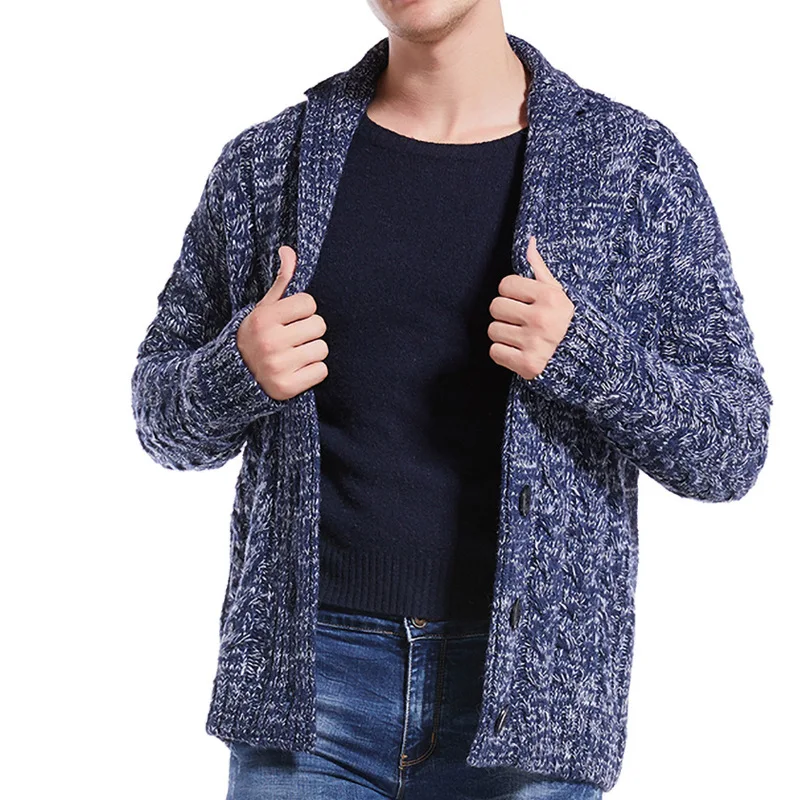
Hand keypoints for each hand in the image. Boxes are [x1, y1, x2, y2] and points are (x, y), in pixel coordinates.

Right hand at [236, 245, 328, 400]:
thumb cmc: (256, 336)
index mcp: (264, 318)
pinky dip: (313, 371)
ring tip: (294, 354)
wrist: (235, 376)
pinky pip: (321, 371)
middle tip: (294, 338)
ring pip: (322, 349)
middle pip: (319, 325)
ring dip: (313, 352)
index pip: (309, 303)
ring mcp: (278, 366)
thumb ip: (281, 281)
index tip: (290, 319)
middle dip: (310, 331)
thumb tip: (288, 250)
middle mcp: (270, 342)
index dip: (303, 310)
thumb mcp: (264, 308)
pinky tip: (297, 370)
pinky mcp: (287, 387)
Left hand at [487, 235, 573, 380]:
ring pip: (492, 330)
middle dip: (504, 314)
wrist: (580, 359)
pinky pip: (495, 352)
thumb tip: (529, 241)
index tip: (521, 301)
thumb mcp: (557, 293)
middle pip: (495, 307)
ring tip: (520, 336)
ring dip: (503, 334)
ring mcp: (534, 343)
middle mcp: (541, 319)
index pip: (505, 285)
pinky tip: (518, 351)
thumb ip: (539, 268)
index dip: (510, 292)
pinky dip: (503, 353)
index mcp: (549, 298)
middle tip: (519, 320)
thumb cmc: (564, 322)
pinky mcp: (527, 365)